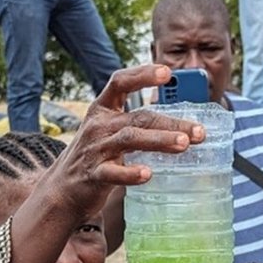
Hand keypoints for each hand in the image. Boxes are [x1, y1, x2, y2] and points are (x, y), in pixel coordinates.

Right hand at [38, 66, 203, 221]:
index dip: (142, 75)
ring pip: (129, 139)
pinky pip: (113, 172)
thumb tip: (182, 122)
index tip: (167, 72)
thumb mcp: (110, 131)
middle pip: (138, 117)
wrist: (63, 189)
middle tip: (199, 131)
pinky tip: (147, 174)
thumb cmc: (95, 156)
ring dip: (159, 140)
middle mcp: (98, 126)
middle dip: (171, 122)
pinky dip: (130, 173)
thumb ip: (137, 122)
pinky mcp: (93, 174)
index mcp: (103, 110)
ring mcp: (95, 150)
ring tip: (183, 145)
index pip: (120, 82)